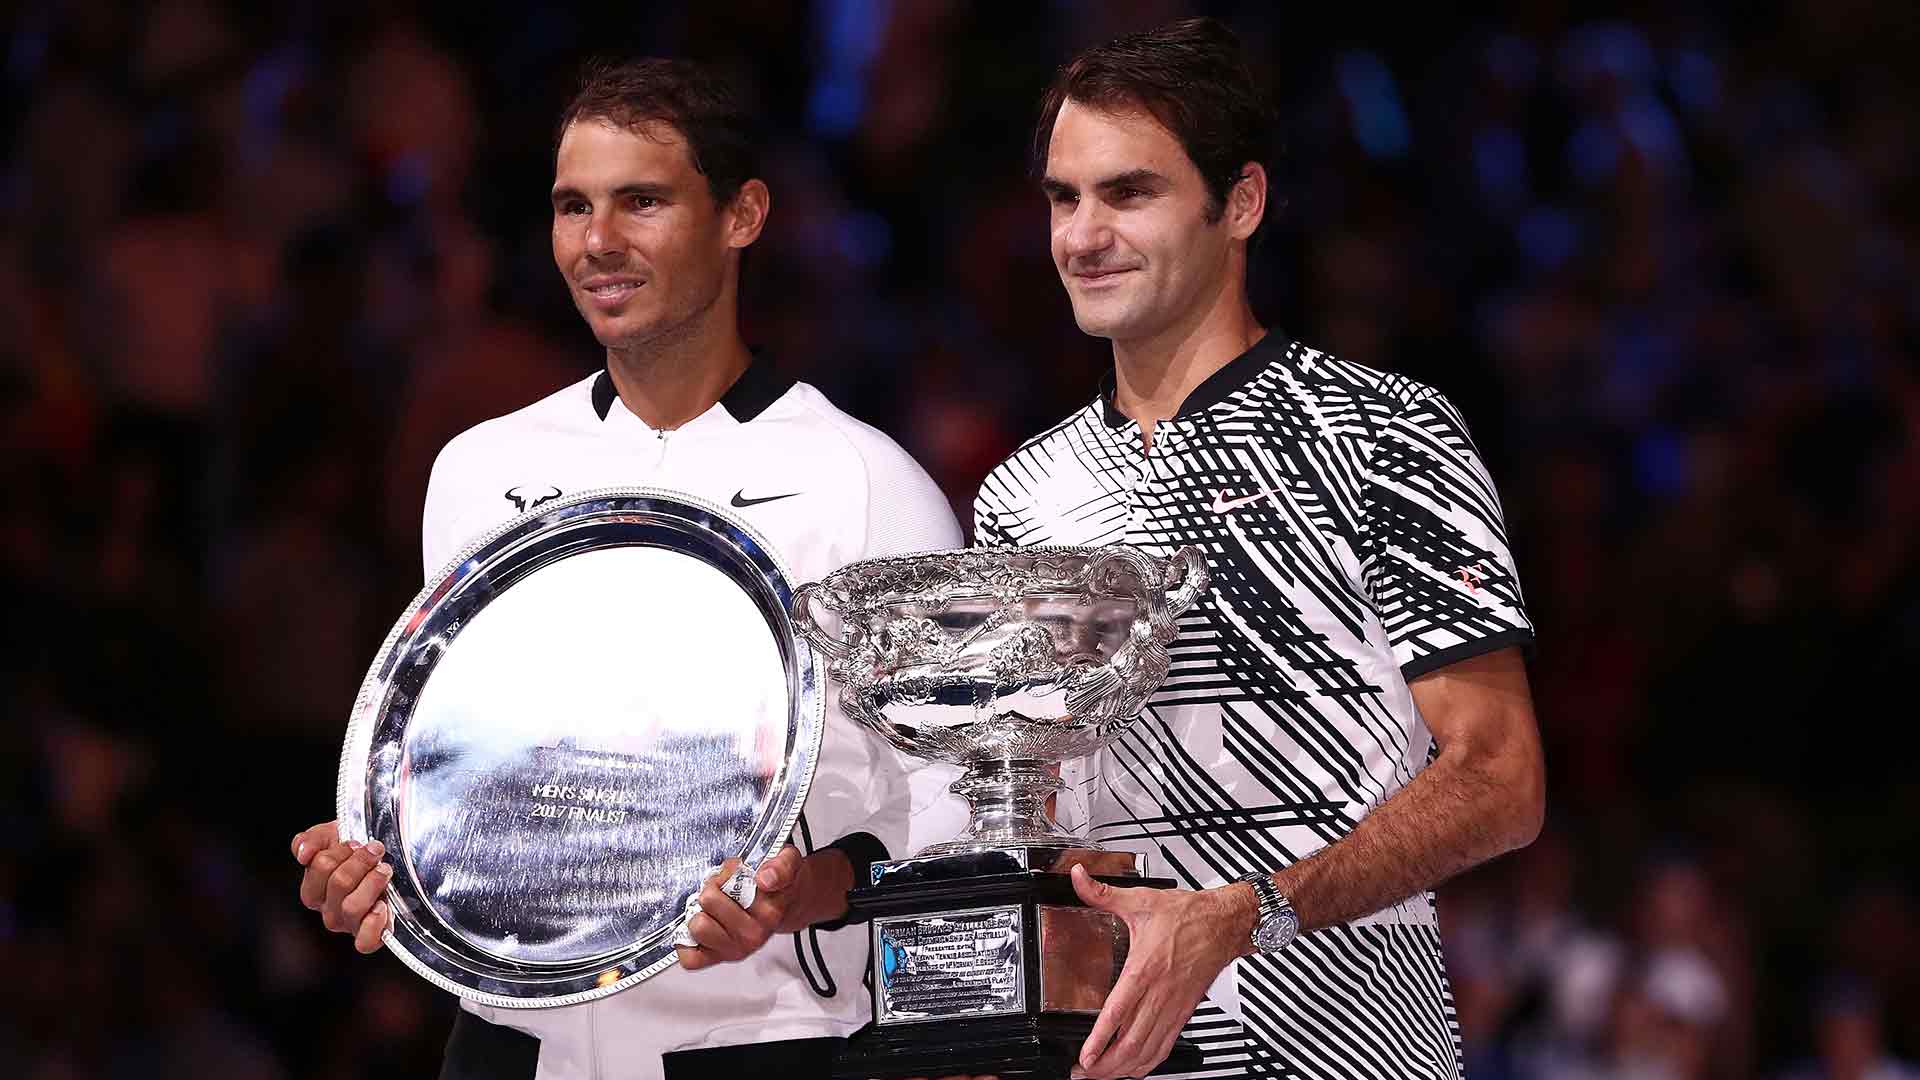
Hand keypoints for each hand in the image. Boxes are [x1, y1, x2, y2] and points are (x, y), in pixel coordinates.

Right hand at [293, 820, 392, 953]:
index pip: (321, 866)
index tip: (355, 844)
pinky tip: (382, 905)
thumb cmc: (355, 851)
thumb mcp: (330, 836)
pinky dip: (374, 924)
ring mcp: (349, 924)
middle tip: (374, 851)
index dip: (341, 850)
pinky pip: (365, 941)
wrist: (382, 860)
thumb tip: (304, 853)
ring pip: (353, 906)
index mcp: (314, 890)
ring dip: (373, 881)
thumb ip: (310, 841)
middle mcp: (328, 910)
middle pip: (339, 882)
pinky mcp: (371, 935)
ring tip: (384, 869)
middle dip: (361, 861)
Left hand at [676, 845, 848, 969]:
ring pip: (698, 926)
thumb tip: (765, 879)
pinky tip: (700, 924)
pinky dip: (687, 941)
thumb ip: (781, 866)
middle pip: (709, 900)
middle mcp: (754, 934)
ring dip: (700, 912)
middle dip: (712, 887)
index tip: (738, 868)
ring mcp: (736, 949)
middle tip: (723, 886)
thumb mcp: (787, 862)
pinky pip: (690, 957)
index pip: (737, 884)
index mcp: (770, 911)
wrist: (783, 903)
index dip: (730, 871)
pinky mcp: (719, 959)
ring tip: (711, 907)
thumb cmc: (775, 884)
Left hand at [1070, 864, 1252, 1078]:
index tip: (1085, 1055)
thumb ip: (1104, 893)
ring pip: (1148, 1050)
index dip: (1101, 1038)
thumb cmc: (1187, 915)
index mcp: (1145, 968)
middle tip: (1083, 1072)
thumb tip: (1078, 878)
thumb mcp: (1141, 900)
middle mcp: (1160, 993)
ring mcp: (1174, 1006)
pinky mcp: (1184, 1012)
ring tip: (1101, 1075)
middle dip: (1106, 1065)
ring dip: (1124, 1069)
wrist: (1226, 923)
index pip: (1119, 1012)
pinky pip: (1165, 1046)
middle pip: (1132, 1042)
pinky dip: (1148, 1063)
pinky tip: (1134, 1068)